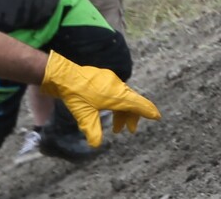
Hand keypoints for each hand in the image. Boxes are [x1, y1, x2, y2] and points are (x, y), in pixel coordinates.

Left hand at [39, 51, 160, 146]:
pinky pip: (116, 91)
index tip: (157, 117)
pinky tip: (107, 110)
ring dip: (122, 112)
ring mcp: (111, 80)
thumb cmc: (75, 95)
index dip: (148, 111)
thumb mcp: (84, 115)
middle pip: (131, 102)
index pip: (137, 104)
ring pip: (123, 97)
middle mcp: (117, 86)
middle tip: (130, 130)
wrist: (63, 75)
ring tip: (116, 127)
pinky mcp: (104, 78)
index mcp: (116, 95)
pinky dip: (116, 104)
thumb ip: (93, 130)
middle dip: (132, 117)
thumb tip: (97, 145)